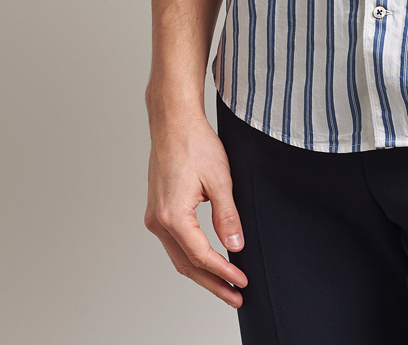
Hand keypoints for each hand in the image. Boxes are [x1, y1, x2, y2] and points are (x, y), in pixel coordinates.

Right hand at [144, 104, 247, 307]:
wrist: (174, 122)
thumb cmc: (195, 143)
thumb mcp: (220, 180)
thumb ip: (228, 215)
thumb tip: (235, 245)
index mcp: (172, 216)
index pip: (201, 256)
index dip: (223, 272)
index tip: (242, 281)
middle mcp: (157, 221)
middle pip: (186, 265)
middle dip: (212, 284)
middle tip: (236, 296)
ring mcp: (154, 216)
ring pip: (178, 256)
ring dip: (201, 273)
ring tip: (225, 285)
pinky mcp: (156, 210)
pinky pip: (174, 242)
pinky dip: (191, 256)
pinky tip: (207, 260)